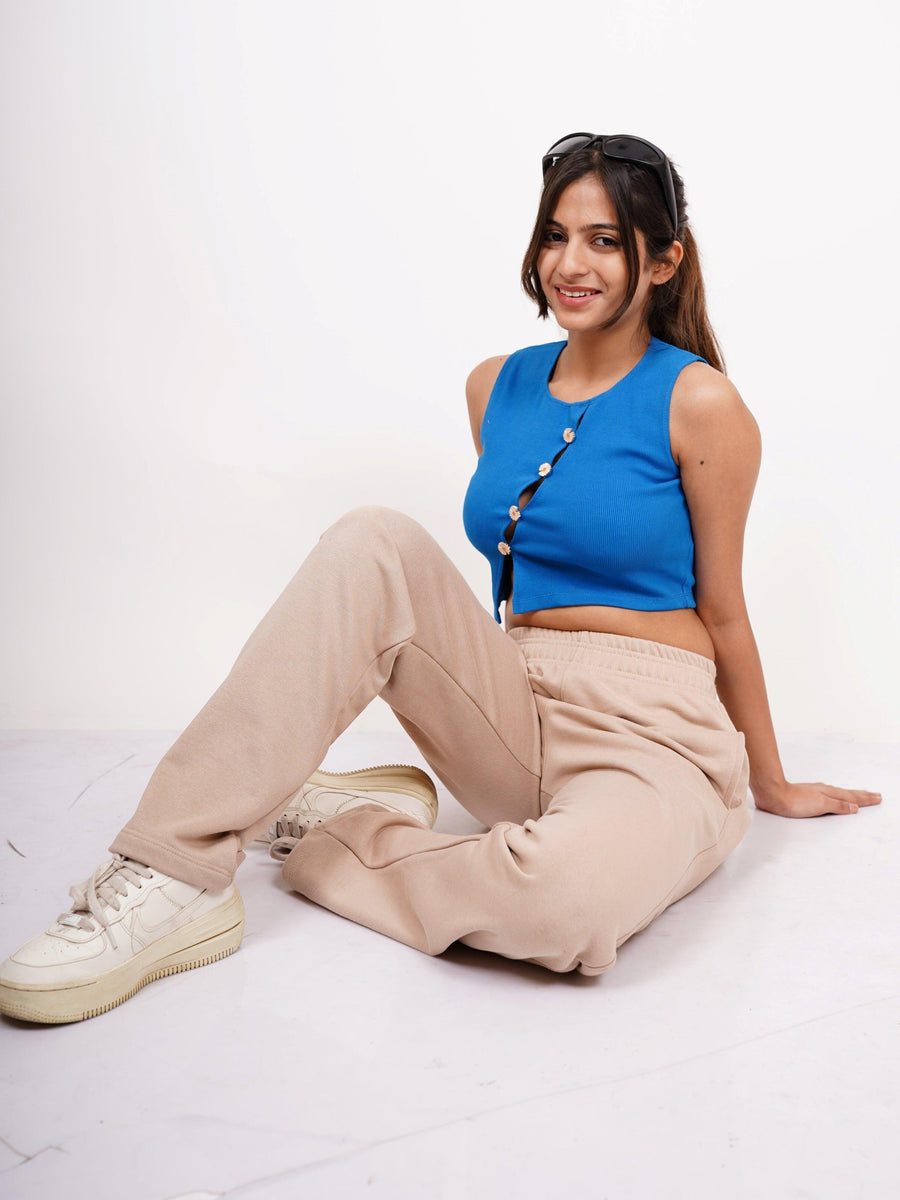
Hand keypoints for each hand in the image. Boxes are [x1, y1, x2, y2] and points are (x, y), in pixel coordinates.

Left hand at [753, 781, 882, 818]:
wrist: (773, 795)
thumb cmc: (794, 801)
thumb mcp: (820, 804)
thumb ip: (838, 806)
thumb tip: (854, 807)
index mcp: (829, 793)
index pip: (852, 798)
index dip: (865, 799)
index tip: (877, 798)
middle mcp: (823, 791)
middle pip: (847, 793)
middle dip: (862, 795)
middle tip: (875, 795)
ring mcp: (815, 792)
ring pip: (838, 793)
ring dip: (851, 795)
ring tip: (859, 795)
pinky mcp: (806, 796)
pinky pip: (828, 795)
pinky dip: (837, 796)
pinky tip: (832, 796)